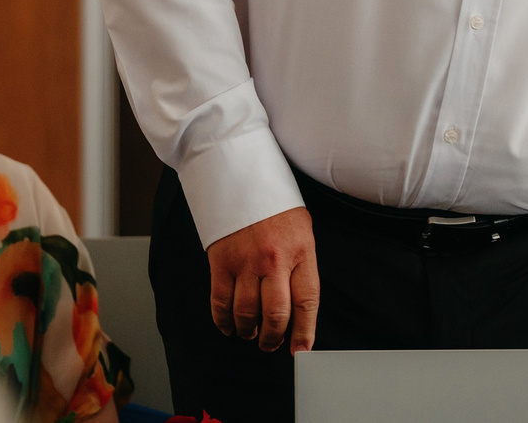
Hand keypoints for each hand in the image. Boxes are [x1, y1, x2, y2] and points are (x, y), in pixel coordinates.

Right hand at [205, 206, 318, 352]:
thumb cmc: (276, 208)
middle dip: (272, 338)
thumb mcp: (302, 232)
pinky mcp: (221, 260)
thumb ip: (301, 267)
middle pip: (275, 313)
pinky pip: (221, 301)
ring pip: (246, 312)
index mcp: (301, 251)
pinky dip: (223, 320)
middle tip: (269, 344)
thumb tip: (298, 310)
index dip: (305, 332)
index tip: (301, 350)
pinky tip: (228, 326)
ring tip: (250, 333)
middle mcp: (274, 259)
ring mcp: (246, 261)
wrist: (243, 177)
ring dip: (248, 331)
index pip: (307, 301)